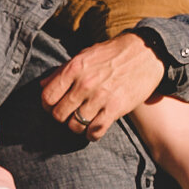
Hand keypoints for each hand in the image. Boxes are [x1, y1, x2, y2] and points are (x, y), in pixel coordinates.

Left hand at [40, 32, 163, 138]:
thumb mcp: (84, 55)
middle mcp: (84, 84)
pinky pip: (95, 131)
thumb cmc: (112, 54)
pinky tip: (93, 130)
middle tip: (69, 114)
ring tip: (82, 121)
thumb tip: (42, 86)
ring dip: (76, 127)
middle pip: (59, 114)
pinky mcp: (116, 108)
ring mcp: (100, 97)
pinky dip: (92, 135)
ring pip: (75, 125)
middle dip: (62, 117)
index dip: (47, 105)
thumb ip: (62, 71)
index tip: (54, 106)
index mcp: (74, 68)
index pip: (47, 97)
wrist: (145, 53)